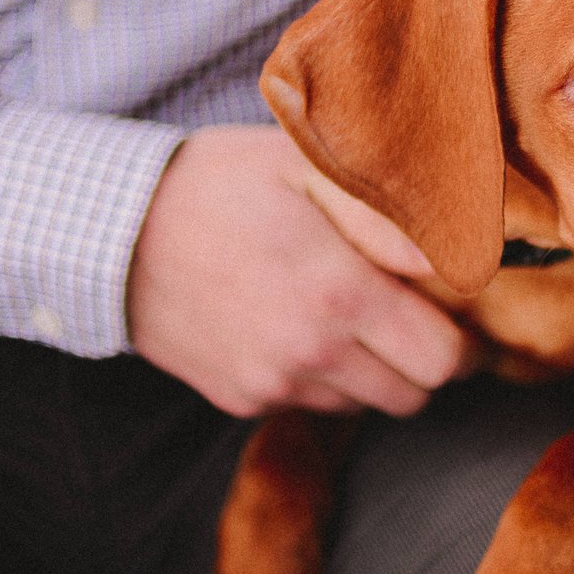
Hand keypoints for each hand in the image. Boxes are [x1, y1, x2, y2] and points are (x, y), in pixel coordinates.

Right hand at [127, 126, 471, 417]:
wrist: (112, 232)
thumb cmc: (218, 184)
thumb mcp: (306, 169)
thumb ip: (387, 217)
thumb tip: (454, 257)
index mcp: (340, 294)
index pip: (443, 360)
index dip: (461, 340)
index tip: (454, 314)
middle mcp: (310, 353)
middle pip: (413, 397)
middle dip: (425, 361)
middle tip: (410, 317)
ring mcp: (272, 384)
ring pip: (364, 405)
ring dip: (373, 371)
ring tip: (347, 314)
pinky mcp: (241, 399)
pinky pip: (310, 403)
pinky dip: (320, 377)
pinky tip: (295, 324)